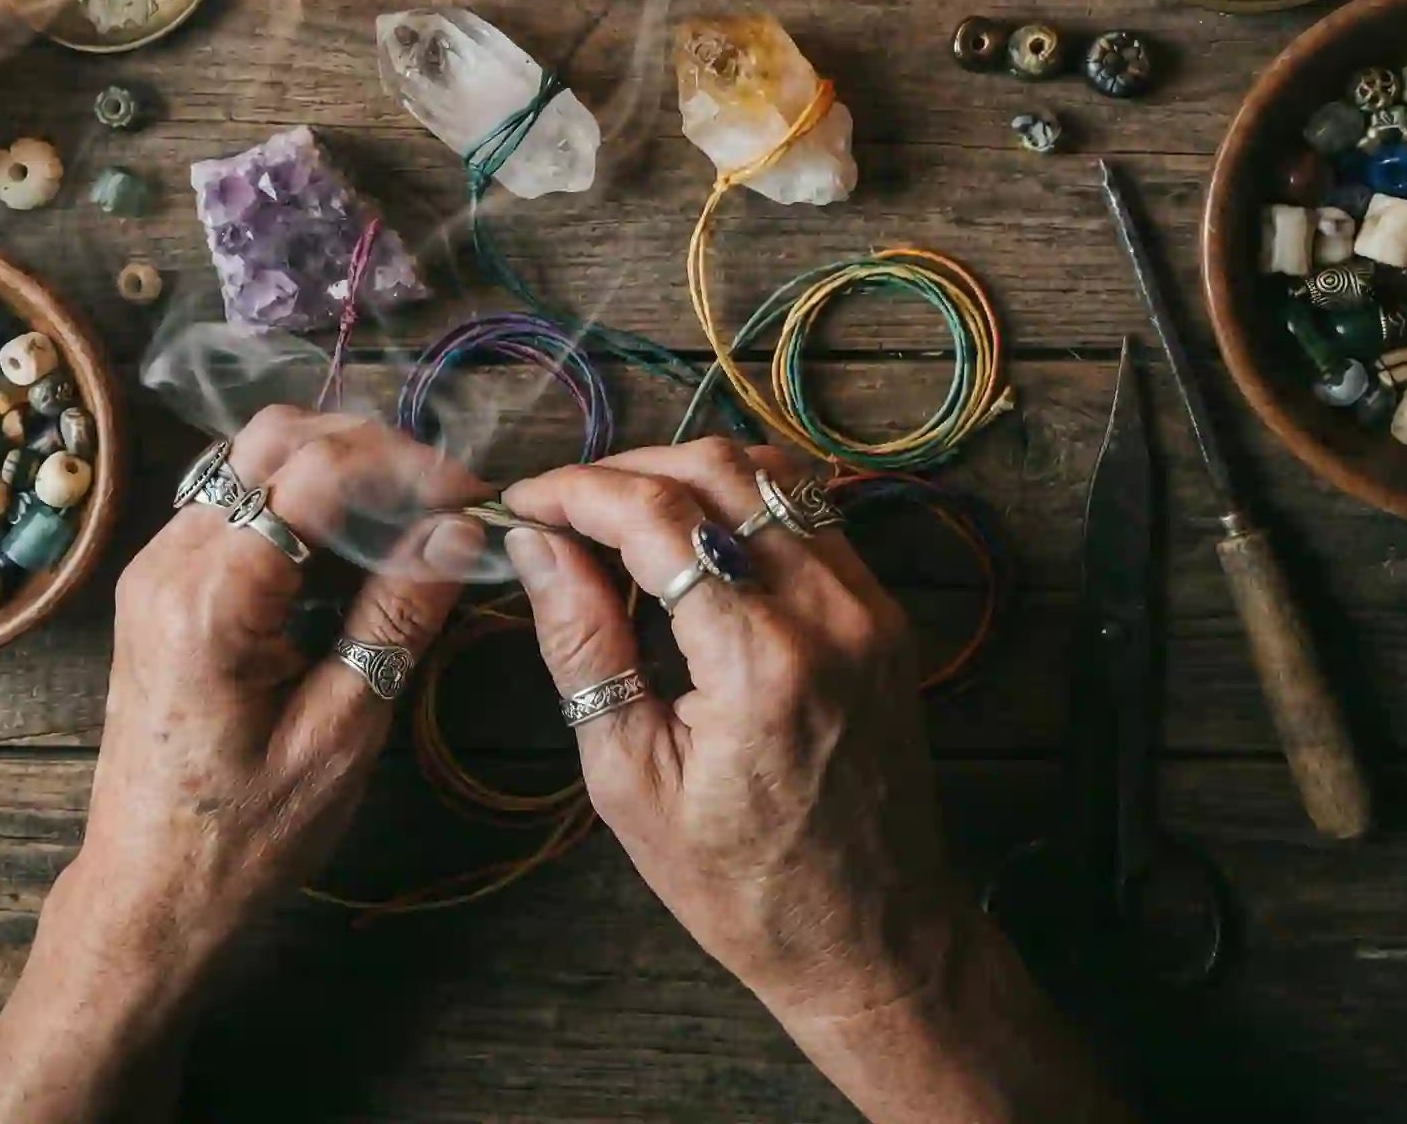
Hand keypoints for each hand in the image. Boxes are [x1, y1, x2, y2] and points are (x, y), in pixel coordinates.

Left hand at [0, 407, 486, 1123]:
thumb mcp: (340, 734)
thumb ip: (395, 617)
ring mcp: (157, 566)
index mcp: (209, 598)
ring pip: (254, 459)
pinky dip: (303, 504)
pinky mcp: (163, 583)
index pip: (314, 471)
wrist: (147, 892)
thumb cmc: (243, 837)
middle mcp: (168, 561)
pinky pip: (237, 502)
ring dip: (338, 471)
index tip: (469, 502)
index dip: (404, 468)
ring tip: (408, 525)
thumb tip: (458, 532)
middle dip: (371, 451)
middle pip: (275, 438)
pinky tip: (353, 551)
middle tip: (443, 504)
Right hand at [501, 440, 1122, 1123]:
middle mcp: (828, 613)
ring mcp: (869, 606)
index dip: (575, 492)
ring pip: (770, 475)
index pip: (655, 517)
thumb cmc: (739, 885)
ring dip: (684, 474)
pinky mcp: (885, 613)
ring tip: (618, 517)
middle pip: (717, 469)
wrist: (872, 937)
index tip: (521, 503)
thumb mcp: (630, 780)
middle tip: (562, 507)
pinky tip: (690, 544)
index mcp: (760, 662)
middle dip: (625, 468)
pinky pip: (808, 514)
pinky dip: (740, 504)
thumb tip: (536, 544)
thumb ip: (583, 644)